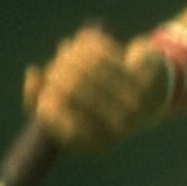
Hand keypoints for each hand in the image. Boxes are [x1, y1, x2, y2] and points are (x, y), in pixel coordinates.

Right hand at [22, 22, 168, 153]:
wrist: (154, 91)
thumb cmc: (103, 102)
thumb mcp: (71, 108)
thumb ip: (43, 98)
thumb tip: (33, 74)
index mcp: (96, 145)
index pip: (55, 120)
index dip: (40, 94)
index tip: (42, 76)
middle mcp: (118, 130)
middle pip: (69, 87)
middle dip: (57, 68)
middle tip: (59, 60)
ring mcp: (136, 105)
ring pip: (88, 68)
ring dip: (72, 53)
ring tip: (69, 49)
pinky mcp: (146, 79)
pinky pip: (107, 55)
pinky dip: (91, 44)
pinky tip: (86, 40)